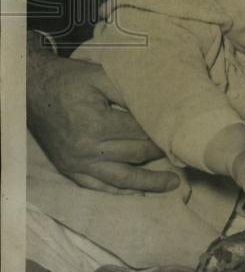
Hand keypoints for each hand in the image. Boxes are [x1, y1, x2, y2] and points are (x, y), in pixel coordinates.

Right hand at [26, 32, 179, 193]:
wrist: (33, 91)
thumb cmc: (69, 80)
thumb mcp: (100, 76)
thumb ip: (129, 92)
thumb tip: (159, 105)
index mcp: (96, 124)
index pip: (139, 133)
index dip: (161, 132)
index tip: (181, 132)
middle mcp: (87, 150)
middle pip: (134, 155)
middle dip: (160, 154)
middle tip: (184, 153)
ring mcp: (77, 164)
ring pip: (121, 178)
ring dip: (148, 182)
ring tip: (172, 184)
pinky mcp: (69, 170)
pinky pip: (98, 186)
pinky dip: (120, 191)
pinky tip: (139, 194)